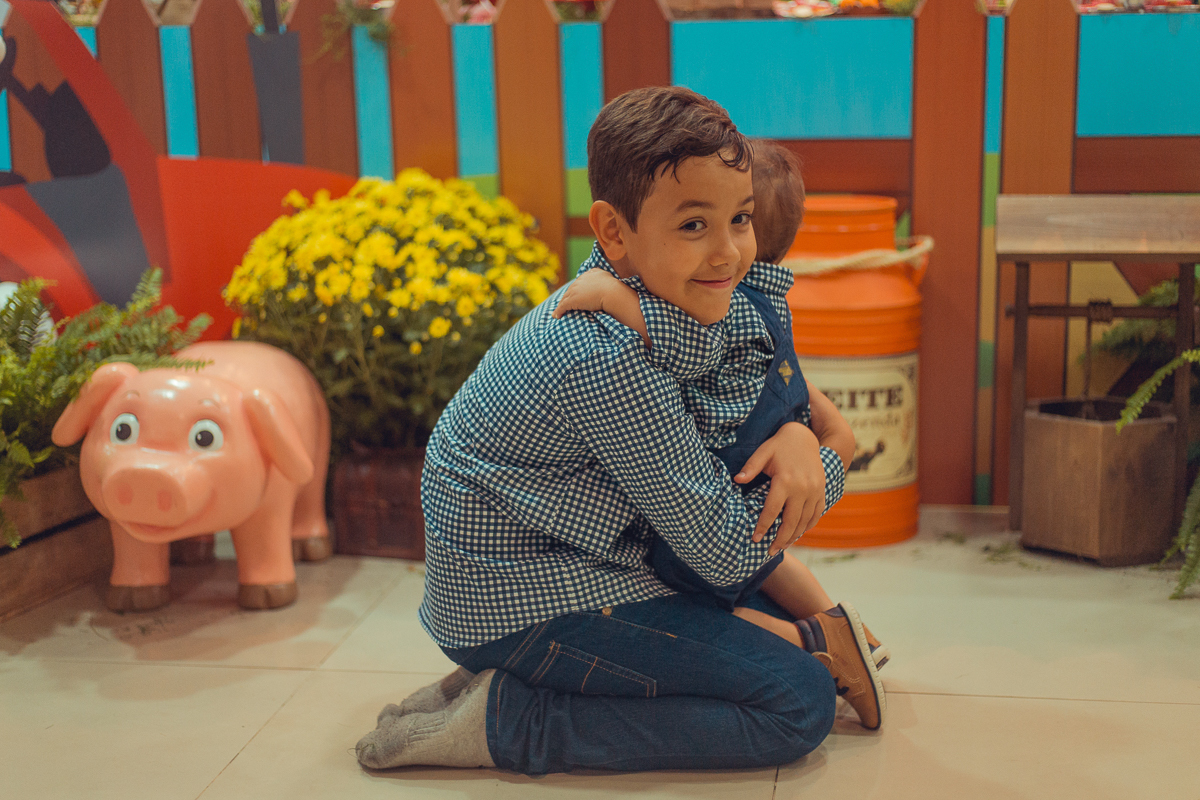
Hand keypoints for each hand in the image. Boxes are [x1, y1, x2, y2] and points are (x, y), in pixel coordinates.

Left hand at [552, 270, 648, 345]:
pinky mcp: (573, 299)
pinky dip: (559, 311)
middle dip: (568, 295)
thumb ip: (614, 287)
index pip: (582, 281)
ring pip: (566, 297)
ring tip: (558, 311)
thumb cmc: (619, 292)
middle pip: (572, 288)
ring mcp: (577, 288)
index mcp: (593, 273)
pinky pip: (563, 305)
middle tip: (564, 303)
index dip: (579, 288)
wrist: (614, 294)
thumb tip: (622, 292)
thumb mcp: (617, 285)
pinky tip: (556, 316)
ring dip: (562, 304)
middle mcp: (583, 279)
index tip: (577, 294)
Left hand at [734, 422, 825, 554]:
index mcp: (785, 480)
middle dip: (780, 539)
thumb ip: (751, 467)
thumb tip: (736, 479)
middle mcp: (802, 488)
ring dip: (794, 536)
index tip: (755, 539)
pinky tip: (798, 534)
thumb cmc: (779, 445)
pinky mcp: (822, 491)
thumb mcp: (763, 452)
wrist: (805, 437)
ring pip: (805, 521)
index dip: (763, 526)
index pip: (772, 510)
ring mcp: (815, 491)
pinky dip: (808, 526)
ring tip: (782, 547)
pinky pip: (817, 514)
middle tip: (770, 551)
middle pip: (791, 521)